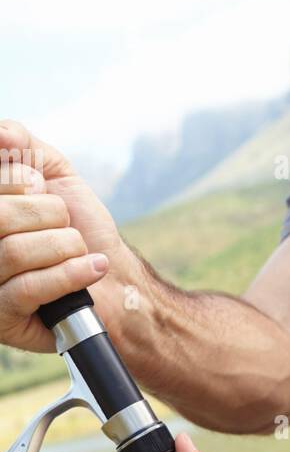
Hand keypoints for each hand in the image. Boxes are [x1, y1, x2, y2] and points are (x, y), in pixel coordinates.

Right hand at [0, 119, 123, 350]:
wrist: (116, 281)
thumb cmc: (82, 228)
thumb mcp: (54, 175)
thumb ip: (24, 146)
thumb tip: (1, 134)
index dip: (24, 179)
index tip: (43, 190)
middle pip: (1, 216)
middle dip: (51, 214)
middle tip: (66, 226)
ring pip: (15, 251)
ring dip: (66, 246)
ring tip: (78, 252)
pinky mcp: (2, 318)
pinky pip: (30, 288)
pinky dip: (71, 274)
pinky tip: (92, 268)